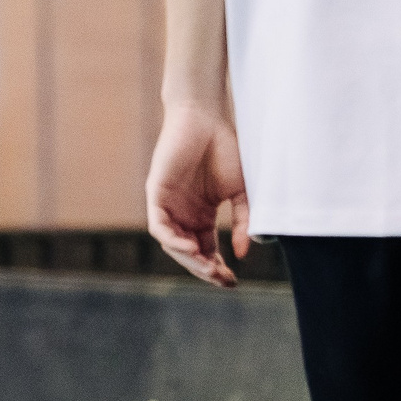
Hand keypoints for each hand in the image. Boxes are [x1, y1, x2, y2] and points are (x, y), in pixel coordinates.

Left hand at [145, 104, 251, 287]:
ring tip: (209, 268)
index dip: (217, 269)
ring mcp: (168, 206)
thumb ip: (242, 220)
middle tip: (223, 280)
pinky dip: (172, 240)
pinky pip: (159, 226)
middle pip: (189, 253)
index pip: (205, 252)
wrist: (206, 119)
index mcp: (201, 216)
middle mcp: (182, 215)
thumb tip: (244, 252)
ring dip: (189, 260)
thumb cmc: (225, 150)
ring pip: (172, 244)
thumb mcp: (241, 191)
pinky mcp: (156, 194)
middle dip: (204, 270)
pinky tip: (190, 248)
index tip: (232, 281)